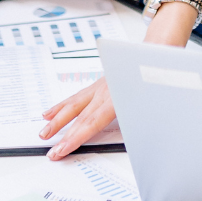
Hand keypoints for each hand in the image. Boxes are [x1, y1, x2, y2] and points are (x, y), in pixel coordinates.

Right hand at [40, 0, 194, 158]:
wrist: (157, 50)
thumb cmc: (156, 75)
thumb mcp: (153, 101)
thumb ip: (138, 118)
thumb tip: (136, 138)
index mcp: (117, 96)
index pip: (91, 123)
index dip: (74, 138)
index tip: (61, 150)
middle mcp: (105, 90)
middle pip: (80, 117)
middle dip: (63, 135)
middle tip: (50, 150)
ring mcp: (100, 86)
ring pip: (74, 104)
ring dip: (57, 120)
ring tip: (44, 132)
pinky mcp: (99, 84)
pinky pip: (77, 97)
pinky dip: (62, 105)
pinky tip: (50, 112)